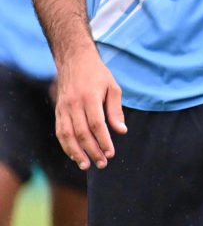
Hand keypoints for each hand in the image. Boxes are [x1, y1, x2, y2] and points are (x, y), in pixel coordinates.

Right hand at [53, 51, 123, 169]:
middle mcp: (74, 104)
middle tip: (102, 163)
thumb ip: (115, 110)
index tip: (111, 153)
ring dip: (76, 152)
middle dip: (92, 150)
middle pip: (82, 133)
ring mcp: (63, 108)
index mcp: (90, 97)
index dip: (103, 141)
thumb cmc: (97, 74)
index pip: (96, 124)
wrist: (74, 60)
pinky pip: (59, 131)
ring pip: (67, 135)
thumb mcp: (113, 87)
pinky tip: (74, 155)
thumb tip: (121, 131)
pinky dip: (66, 145)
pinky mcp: (57, 110)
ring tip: (86, 165)